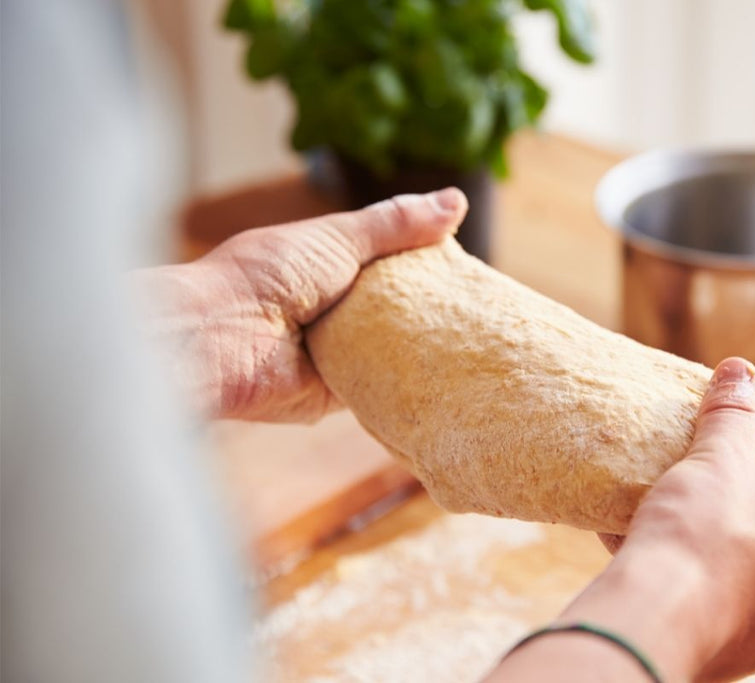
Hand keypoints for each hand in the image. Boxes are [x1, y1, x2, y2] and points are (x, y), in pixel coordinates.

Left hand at [133, 189, 466, 421]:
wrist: (219, 338)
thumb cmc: (265, 275)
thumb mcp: (338, 237)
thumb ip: (395, 224)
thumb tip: (457, 201)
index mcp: (331, 266)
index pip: (392, 264)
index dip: (428, 263)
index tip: (471, 266)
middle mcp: (337, 309)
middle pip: (399, 309)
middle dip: (433, 308)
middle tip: (485, 306)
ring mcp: (338, 353)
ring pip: (395, 349)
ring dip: (423, 345)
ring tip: (480, 339)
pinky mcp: (339, 393)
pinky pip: (383, 386)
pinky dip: (407, 379)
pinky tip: (450, 372)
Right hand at [489, 357, 754, 682]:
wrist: (655, 623)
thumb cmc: (704, 534)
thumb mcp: (719, 460)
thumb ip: (734, 414)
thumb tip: (740, 370)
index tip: (729, 448)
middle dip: (739, 499)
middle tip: (700, 477)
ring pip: (752, 565)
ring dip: (715, 537)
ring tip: (670, 510)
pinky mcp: (746, 655)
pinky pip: (723, 597)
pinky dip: (696, 572)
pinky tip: (650, 547)